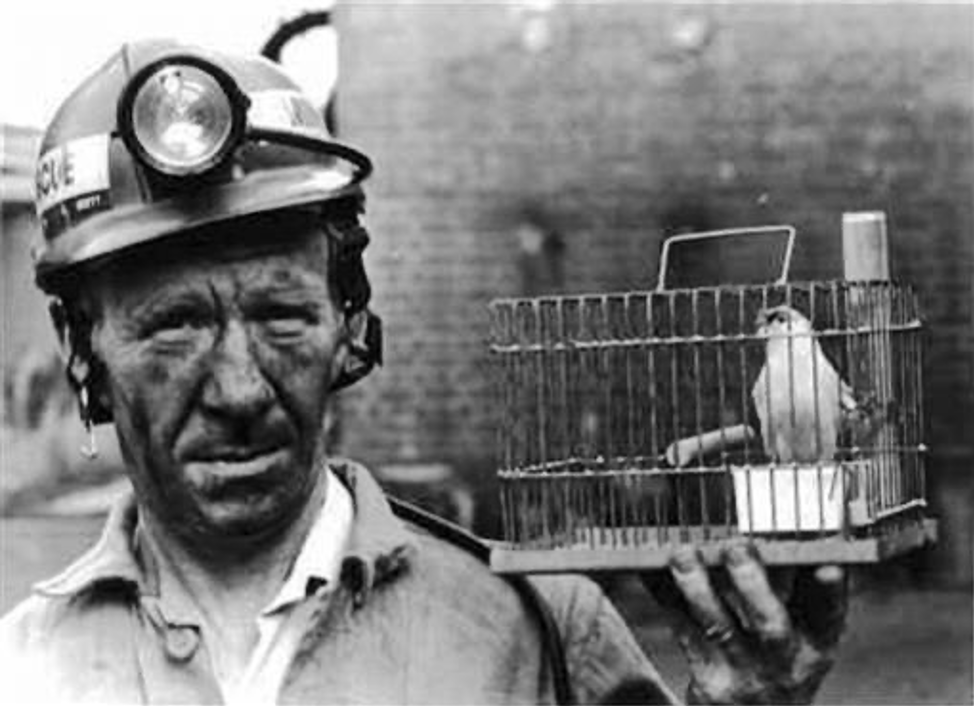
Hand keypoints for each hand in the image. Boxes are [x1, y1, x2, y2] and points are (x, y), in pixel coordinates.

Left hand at [641, 542, 847, 703]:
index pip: (830, 615)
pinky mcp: (712, 683)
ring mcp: (747, 677)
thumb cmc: (773, 671)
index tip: (827, 565)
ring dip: (699, 586)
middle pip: (771, 624)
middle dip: (753, 583)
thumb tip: (760, 531)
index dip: (830, 591)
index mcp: (816, 647)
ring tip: (682, 554)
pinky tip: (651, 571)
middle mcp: (787, 664)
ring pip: (720, 626)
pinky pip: (684, 631)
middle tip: (736, 546)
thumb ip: (786, 594)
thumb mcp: (797, 645)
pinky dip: (668, 597)